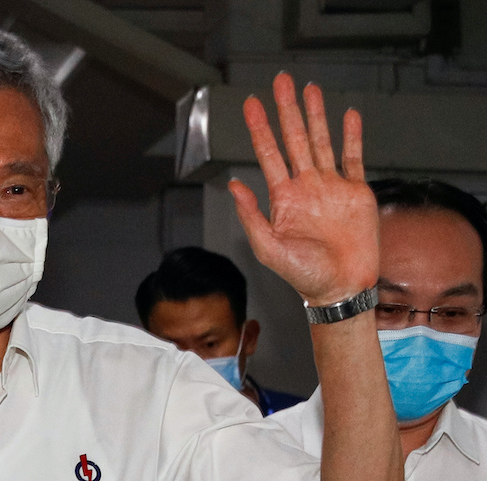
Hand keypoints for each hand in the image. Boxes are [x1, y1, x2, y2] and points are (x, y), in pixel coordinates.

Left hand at [229, 73, 377, 305]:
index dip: (259, 128)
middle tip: (280, 82)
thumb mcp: (268, 247)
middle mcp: (305, 187)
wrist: (340, 288)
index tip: (250, 104)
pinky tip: (348, 115)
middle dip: (286, 110)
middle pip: (294, 138)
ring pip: (322, 141)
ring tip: (309, 89)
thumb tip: (233, 185)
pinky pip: (353, 158)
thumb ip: (250, 215)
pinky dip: (352, 136)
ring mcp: (330, 187)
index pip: (268, 153)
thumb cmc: (303, 275)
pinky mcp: (356, 193)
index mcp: (283, 197)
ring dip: (316, 115)